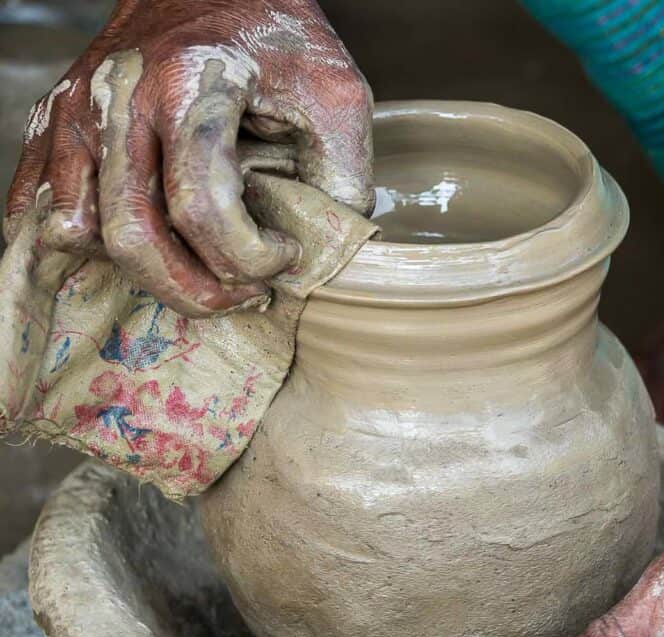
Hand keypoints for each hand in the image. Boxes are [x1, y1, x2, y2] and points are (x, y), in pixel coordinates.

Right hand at [4, 0, 372, 316]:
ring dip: (147, 277)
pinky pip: (42, 206)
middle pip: (133, 234)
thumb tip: (327, 254)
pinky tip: (144, 258)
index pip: (202, 206)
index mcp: (191, 85)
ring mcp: (76, 112)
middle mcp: (119, 99)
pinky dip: (86, 250)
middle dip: (194, 289)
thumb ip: (341, 174)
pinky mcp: (54, 123)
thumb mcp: (335, 94)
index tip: (285, 256)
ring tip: (202, 274)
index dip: (248, 256)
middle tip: (244, 294)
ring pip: (81, 231)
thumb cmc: (274, 36)